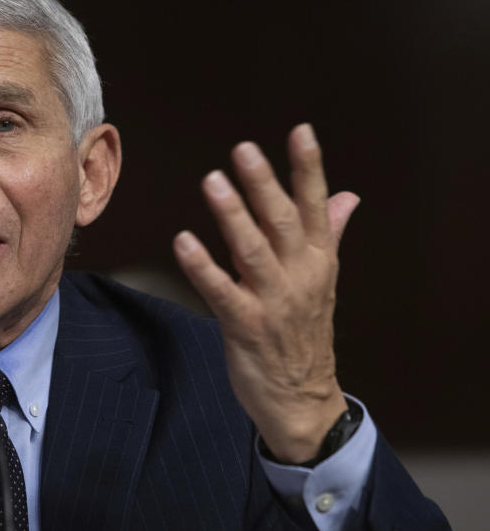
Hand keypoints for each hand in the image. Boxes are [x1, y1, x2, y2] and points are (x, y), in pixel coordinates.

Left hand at [172, 123, 358, 463]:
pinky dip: (202, 267)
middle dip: (264, 184)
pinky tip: (183, 241)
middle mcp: (300, 276)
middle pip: (282, 222)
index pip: (315, 206)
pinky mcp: (246, 326)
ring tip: (213, 181)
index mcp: (318, 260)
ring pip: (253, 251)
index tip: (301, 131)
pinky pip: (222, 292)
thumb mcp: (321, 281)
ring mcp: (274, 302)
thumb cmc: (304, 332)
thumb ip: (328, 234)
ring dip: (233, 216)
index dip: (309, 168)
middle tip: (244, 149)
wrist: (302, 399)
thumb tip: (348, 196)